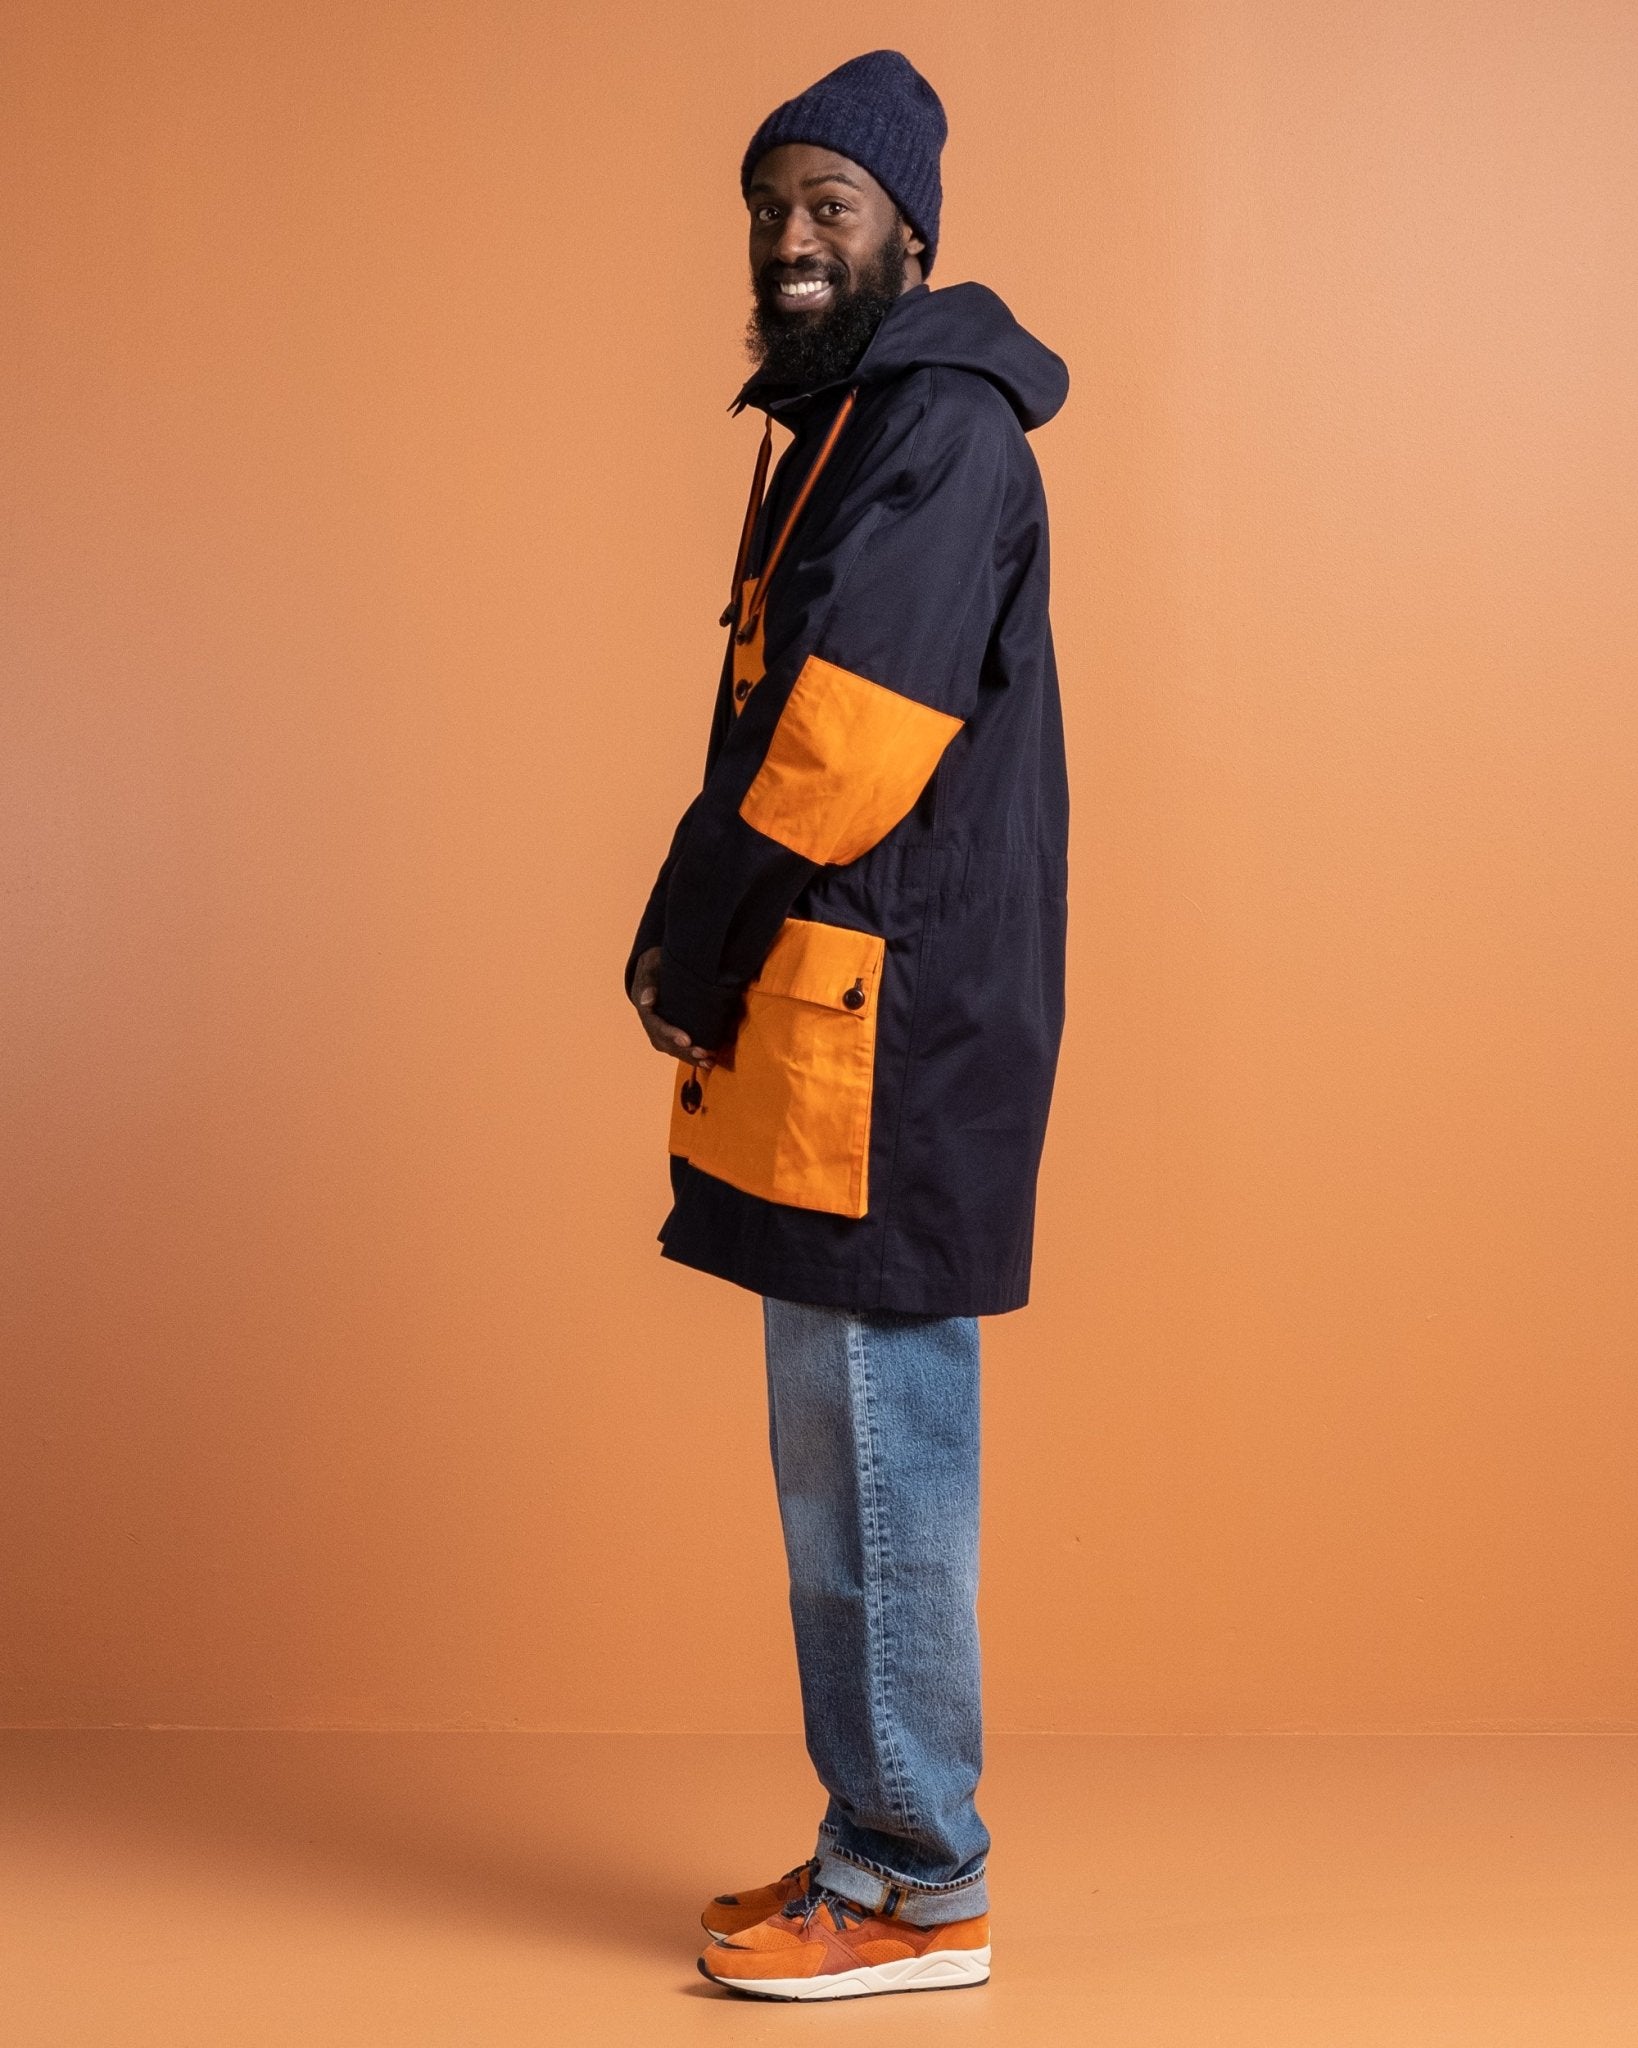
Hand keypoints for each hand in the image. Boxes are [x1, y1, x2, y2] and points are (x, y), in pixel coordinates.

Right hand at [630, 947, 716, 1068]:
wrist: (654, 970)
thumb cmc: (655, 966)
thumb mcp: (650, 967)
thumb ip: (649, 980)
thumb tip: (647, 999)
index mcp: (645, 1009)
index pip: (656, 1025)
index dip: (671, 1034)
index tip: (687, 1040)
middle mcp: (651, 1025)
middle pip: (666, 1043)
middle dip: (685, 1051)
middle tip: (704, 1053)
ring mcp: (659, 1032)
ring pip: (673, 1050)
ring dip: (691, 1058)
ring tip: (709, 1062)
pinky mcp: (671, 1034)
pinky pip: (680, 1049)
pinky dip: (693, 1057)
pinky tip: (709, 1062)